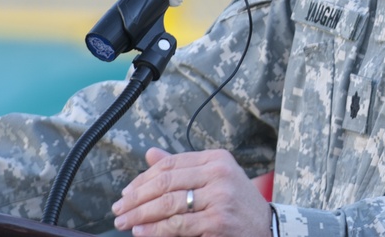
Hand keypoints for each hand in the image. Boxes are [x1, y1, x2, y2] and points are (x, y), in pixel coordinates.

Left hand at [112, 147, 271, 236]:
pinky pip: (177, 225)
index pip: (170, 163)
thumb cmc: (237, 203)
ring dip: (140, 214)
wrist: (266, 227)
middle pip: (166, 182)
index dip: (143, 178)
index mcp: (216, 159)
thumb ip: (183, 167)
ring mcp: (219, 197)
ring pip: (168, 204)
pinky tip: (141, 232)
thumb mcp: (215, 177)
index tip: (126, 191)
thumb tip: (150, 154)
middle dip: (136, 197)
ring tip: (124, 221)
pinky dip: (154, 230)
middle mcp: (219, 174)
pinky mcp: (217, 221)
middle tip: (118, 208)